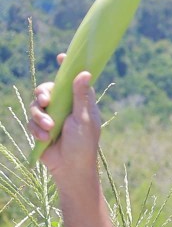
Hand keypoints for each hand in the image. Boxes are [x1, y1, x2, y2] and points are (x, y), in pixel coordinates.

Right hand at [30, 69, 103, 193]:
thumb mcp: (84, 119)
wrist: (71, 169)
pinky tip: (45, 138)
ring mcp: (52, 117)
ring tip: (49, 128)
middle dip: (43, 93)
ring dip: (40, 116)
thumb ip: (81, 96)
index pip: (74, 81)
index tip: (61, 57)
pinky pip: (31, 120)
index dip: (68, 69)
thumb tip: (85, 73)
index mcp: (80, 103)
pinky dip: (37, 128)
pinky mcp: (41, 128)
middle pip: (47, 89)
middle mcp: (65, 107)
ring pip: (36, 105)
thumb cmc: (83, 145)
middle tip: (45, 100)